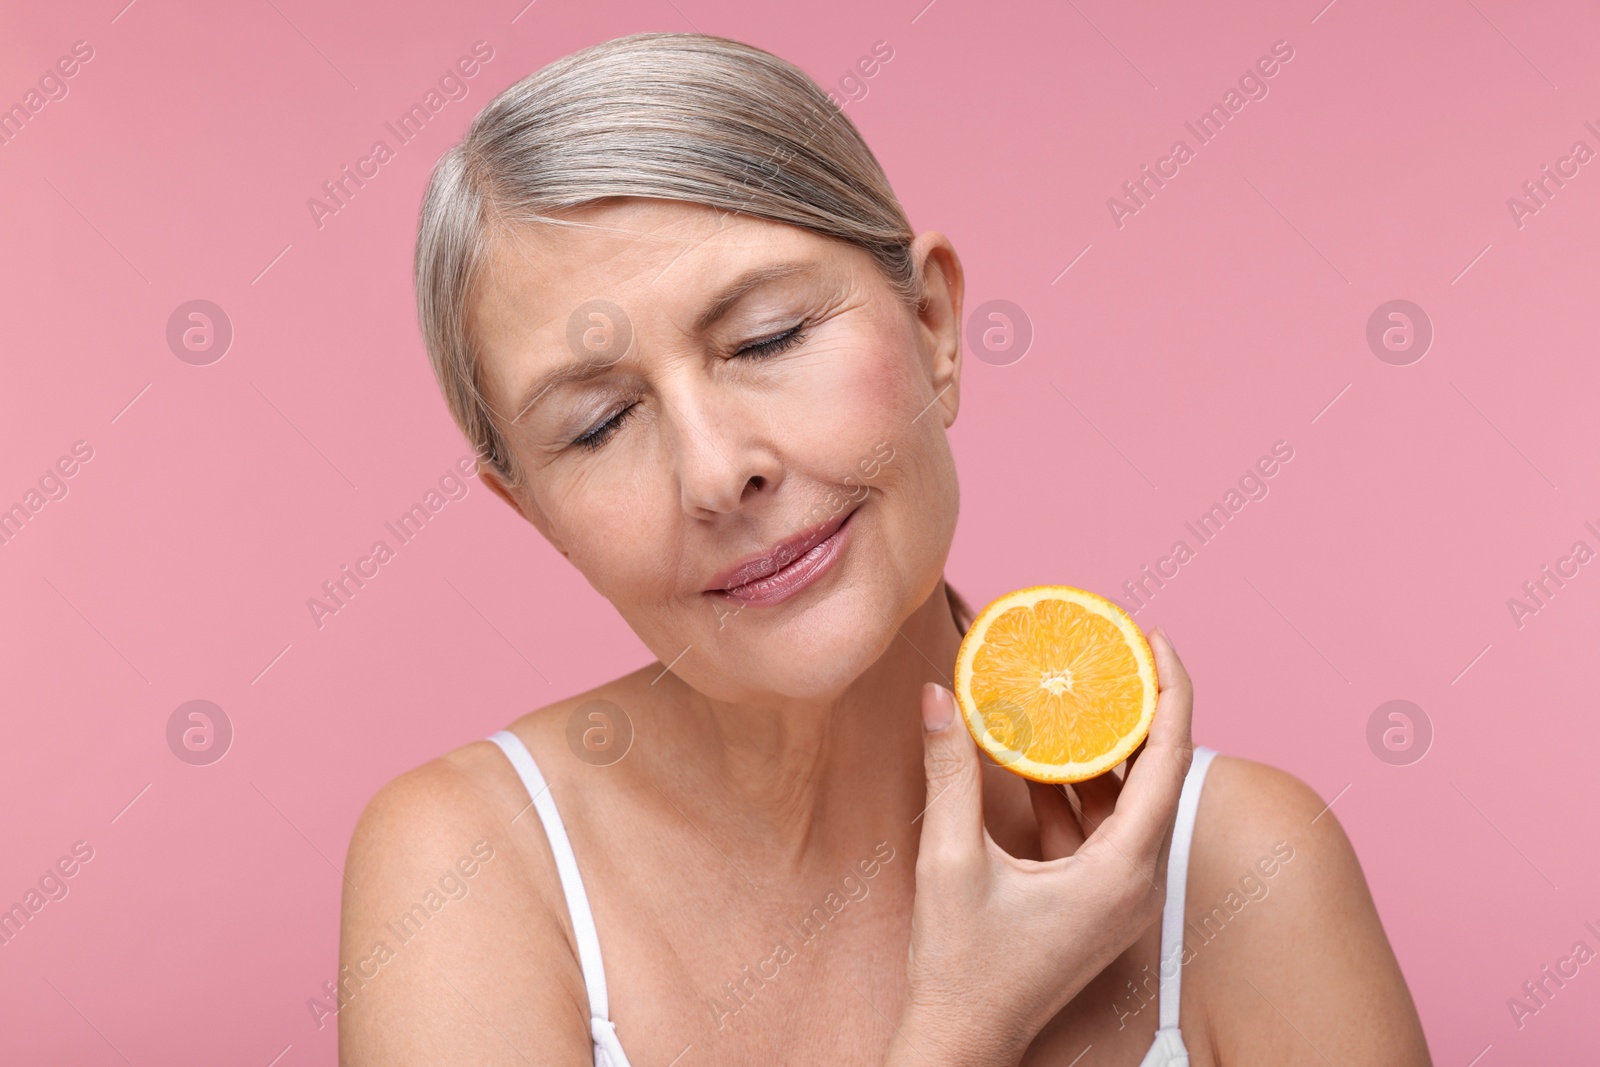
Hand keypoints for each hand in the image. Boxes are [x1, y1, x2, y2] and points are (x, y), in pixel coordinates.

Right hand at [885, 628, 1194, 1066]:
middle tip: (1116, 647)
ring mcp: (1120, 891)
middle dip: (1140, 705)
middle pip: (1158, 773)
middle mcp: (1135, 881)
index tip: (1153, 639)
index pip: (1168, 762)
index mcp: (1121, 873)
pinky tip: (1047, 746)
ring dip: (1107, 743)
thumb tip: (937, 697)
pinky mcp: (1097, 897)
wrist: (962, 1039)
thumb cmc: (961, 966)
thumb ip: (950, 775)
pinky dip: (1080, 783)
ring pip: (1129, 798)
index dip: (1169, 692)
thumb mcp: (950, 862)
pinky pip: (1103, 824)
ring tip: (1085, 682)